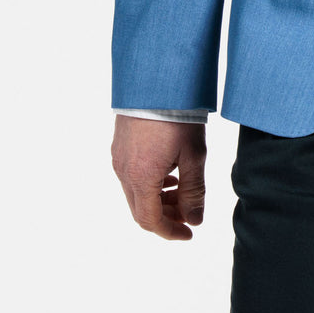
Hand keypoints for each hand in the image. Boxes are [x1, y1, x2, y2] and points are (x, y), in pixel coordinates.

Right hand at [111, 116, 206, 240]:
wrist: (155, 79)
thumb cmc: (177, 114)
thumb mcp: (194, 154)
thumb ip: (194, 191)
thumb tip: (195, 220)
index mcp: (141, 178)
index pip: (150, 221)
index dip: (170, 232)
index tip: (189, 233)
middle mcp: (123, 171)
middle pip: (140, 210)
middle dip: (165, 217)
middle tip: (188, 214)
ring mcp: (118, 158)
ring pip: (135, 193)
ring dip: (158, 199)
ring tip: (181, 191)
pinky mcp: (119, 145)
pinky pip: (131, 176)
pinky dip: (149, 183)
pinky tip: (168, 173)